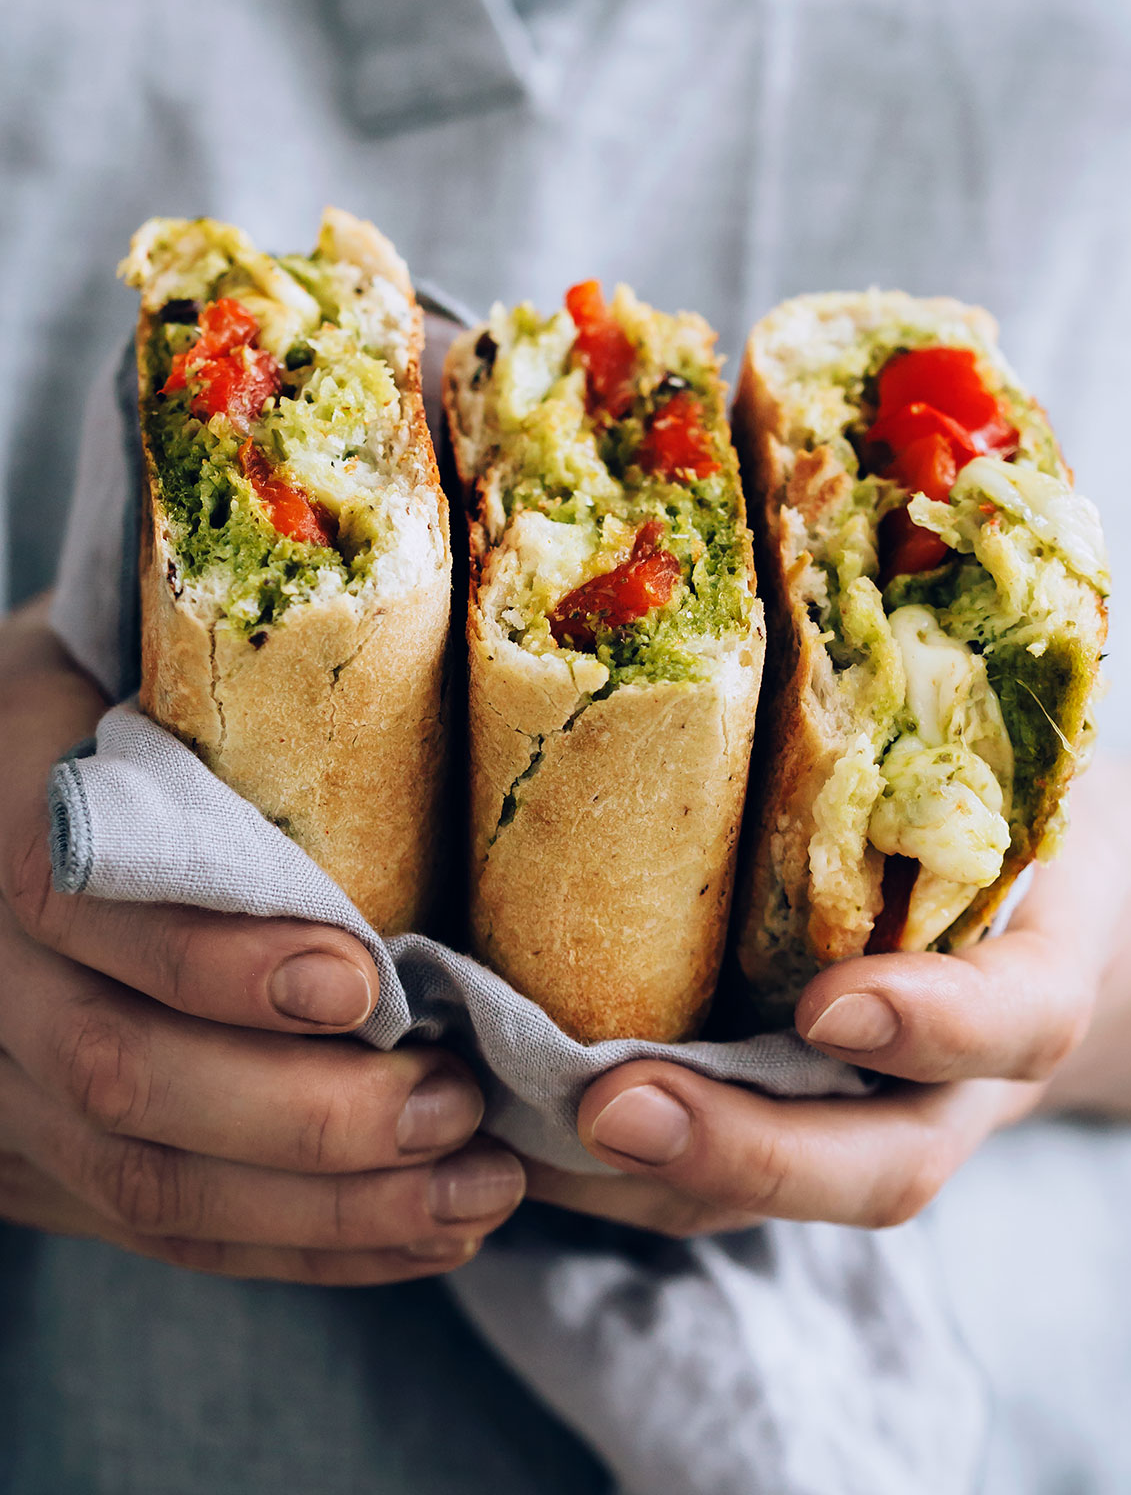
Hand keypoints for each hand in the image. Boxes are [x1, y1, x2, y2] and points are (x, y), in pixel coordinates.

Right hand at [0, 606, 524, 1281]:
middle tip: (457, 1097)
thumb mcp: (113, 645)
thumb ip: (206, 635)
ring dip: (329, 1205)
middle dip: (307, 1111)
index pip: (84, 911)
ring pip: (149, 1186)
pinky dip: (302, 1248)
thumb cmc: (98, 704)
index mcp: (4, 823)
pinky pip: (165, 1236)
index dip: (216, 957)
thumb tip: (387, 487)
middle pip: (123, 1078)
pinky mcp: (41, 1170)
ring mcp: (1, 1091)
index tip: (363, 972)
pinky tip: (423, 1231)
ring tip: (477, 1185)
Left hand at [529, 769, 1129, 1235]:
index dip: (933, 1027)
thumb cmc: (976, 807)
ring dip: (638, 1175)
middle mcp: (948, 1085)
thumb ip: (922, 733)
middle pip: (876, 1166)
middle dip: (744, 1146)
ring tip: (517, 1117)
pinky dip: (598, 1172)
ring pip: (769, 1197)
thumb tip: (816, 562)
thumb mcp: (981, 764)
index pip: (1013, 1023)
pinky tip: (501, 1118)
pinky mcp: (770, 1136)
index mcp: (1027, 981)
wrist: (1006, 915)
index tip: (833, 1008)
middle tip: (615, 1107)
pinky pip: (697, 1186)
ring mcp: (858, 1129)